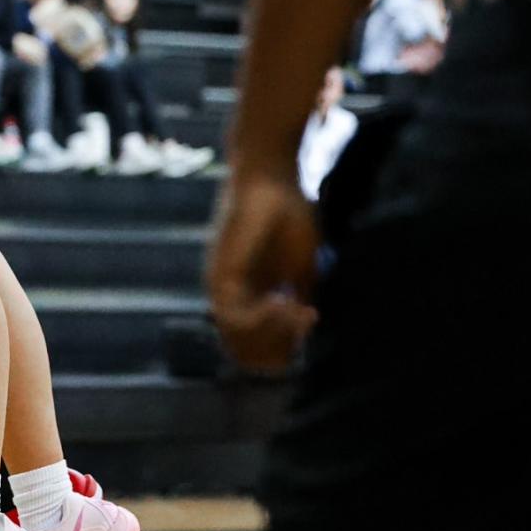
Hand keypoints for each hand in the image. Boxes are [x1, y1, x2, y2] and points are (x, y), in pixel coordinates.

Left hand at [206, 169, 320, 373]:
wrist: (271, 175)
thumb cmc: (290, 214)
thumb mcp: (303, 267)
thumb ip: (299, 300)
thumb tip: (304, 337)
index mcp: (252, 298)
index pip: (260, 349)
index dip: (288, 348)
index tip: (312, 318)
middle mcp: (233, 298)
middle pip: (246, 356)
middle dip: (280, 351)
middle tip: (304, 320)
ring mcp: (222, 287)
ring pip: (237, 344)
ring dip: (273, 337)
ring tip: (295, 310)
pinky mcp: (218, 274)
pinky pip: (231, 319)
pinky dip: (261, 321)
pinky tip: (284, 302)